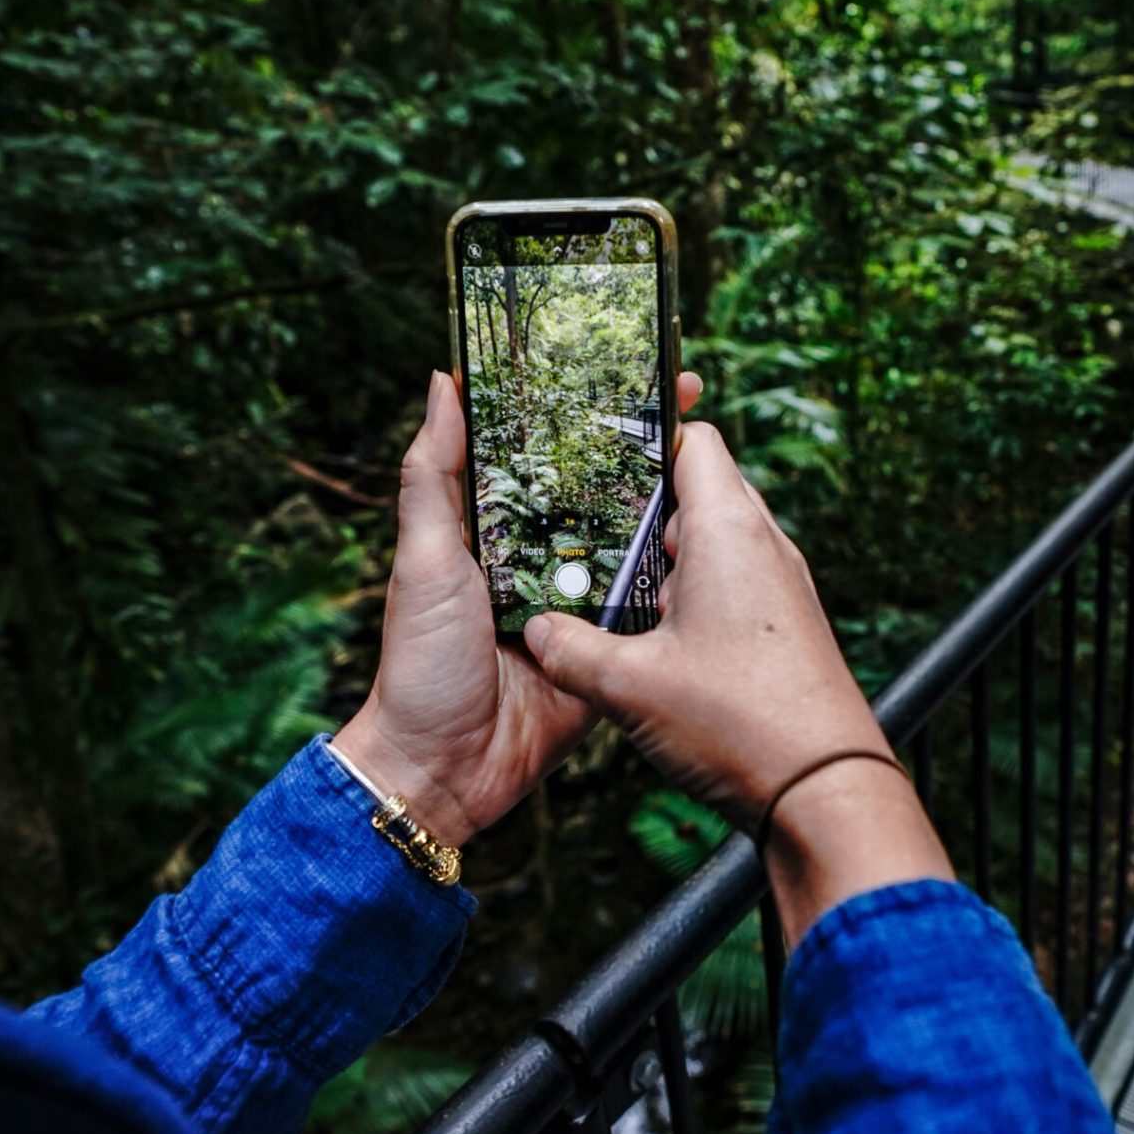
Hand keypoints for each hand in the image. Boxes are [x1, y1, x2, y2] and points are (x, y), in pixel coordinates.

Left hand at [334, 368, 702, 846]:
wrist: (445, 768)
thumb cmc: (419, 662)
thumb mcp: (423, 558)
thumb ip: (433, 474)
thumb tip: (442, 380)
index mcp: (497, 526)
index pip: (545, 449)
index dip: (582, 407)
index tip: (617, 365)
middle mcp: (543, 555)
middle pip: (601, 487)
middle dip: (643, 444)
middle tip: (687, 397)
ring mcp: (581, 600)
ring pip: (635, 540)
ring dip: (672, 504)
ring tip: (712, 457)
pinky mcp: (611, 647)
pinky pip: (650, 606)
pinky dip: (678, 579)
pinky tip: (715, 541)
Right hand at [520, 423, 889, 833]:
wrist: (825, 791)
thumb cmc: (743, 725)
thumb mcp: (630, 686)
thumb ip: (571, 649)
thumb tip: (537, 631)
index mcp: (730, 531)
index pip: (694, 440)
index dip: (645, 437)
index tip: (598, 453)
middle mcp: (764, 547)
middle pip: (698, 493)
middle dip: (641, 514)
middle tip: (588, 539)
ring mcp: (781, 588)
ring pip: (712, 546)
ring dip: (664, 565)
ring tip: (615, 597)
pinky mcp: (785, 628)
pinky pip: (732, 587)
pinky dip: (690, 599)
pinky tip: (656, 642)